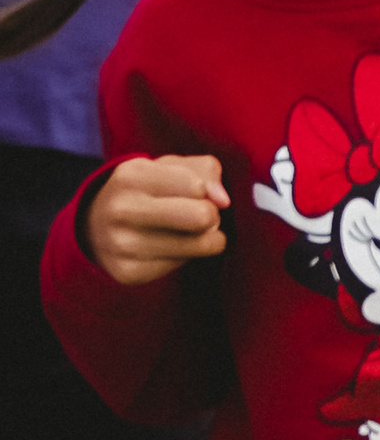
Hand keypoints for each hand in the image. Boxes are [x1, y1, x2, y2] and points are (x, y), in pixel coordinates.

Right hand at [85, 154, 226, 285]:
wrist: (96, 225)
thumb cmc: (146, 191)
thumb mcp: (168, 167)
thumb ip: (204, 171)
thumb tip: (223, 200)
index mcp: (132, 176)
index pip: (197, 186)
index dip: (207, 192)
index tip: (197, 194)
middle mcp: (122, 209)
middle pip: (201, 217)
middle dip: (212, 216)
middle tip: (202, 216)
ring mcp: (122, 244)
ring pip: (199, 246)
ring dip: (206, 239)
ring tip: (188, 232)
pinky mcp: (129, 272)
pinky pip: (182, 266)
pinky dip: (186, 257)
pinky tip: (169, 248)